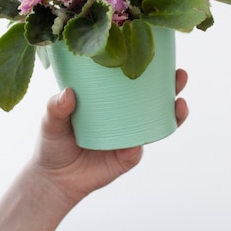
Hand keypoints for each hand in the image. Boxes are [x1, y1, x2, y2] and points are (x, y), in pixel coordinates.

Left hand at [32, 68, 188, 205]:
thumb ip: (56, 107)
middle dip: (172, 85)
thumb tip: (68, 93)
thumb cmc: (53, 142)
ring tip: (179, 102)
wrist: (55, 179)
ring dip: (173, 111)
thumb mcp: (51, 121)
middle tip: (179, 75)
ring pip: (157, 121)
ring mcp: (129, 135)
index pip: (131, 77)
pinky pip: (140, 147)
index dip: (148, 65)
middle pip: (154, 96)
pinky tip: (153, 131)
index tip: (159, 52)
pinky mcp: (127, 157)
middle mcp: (124, 114)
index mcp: (108, 98)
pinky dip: (148, 139)